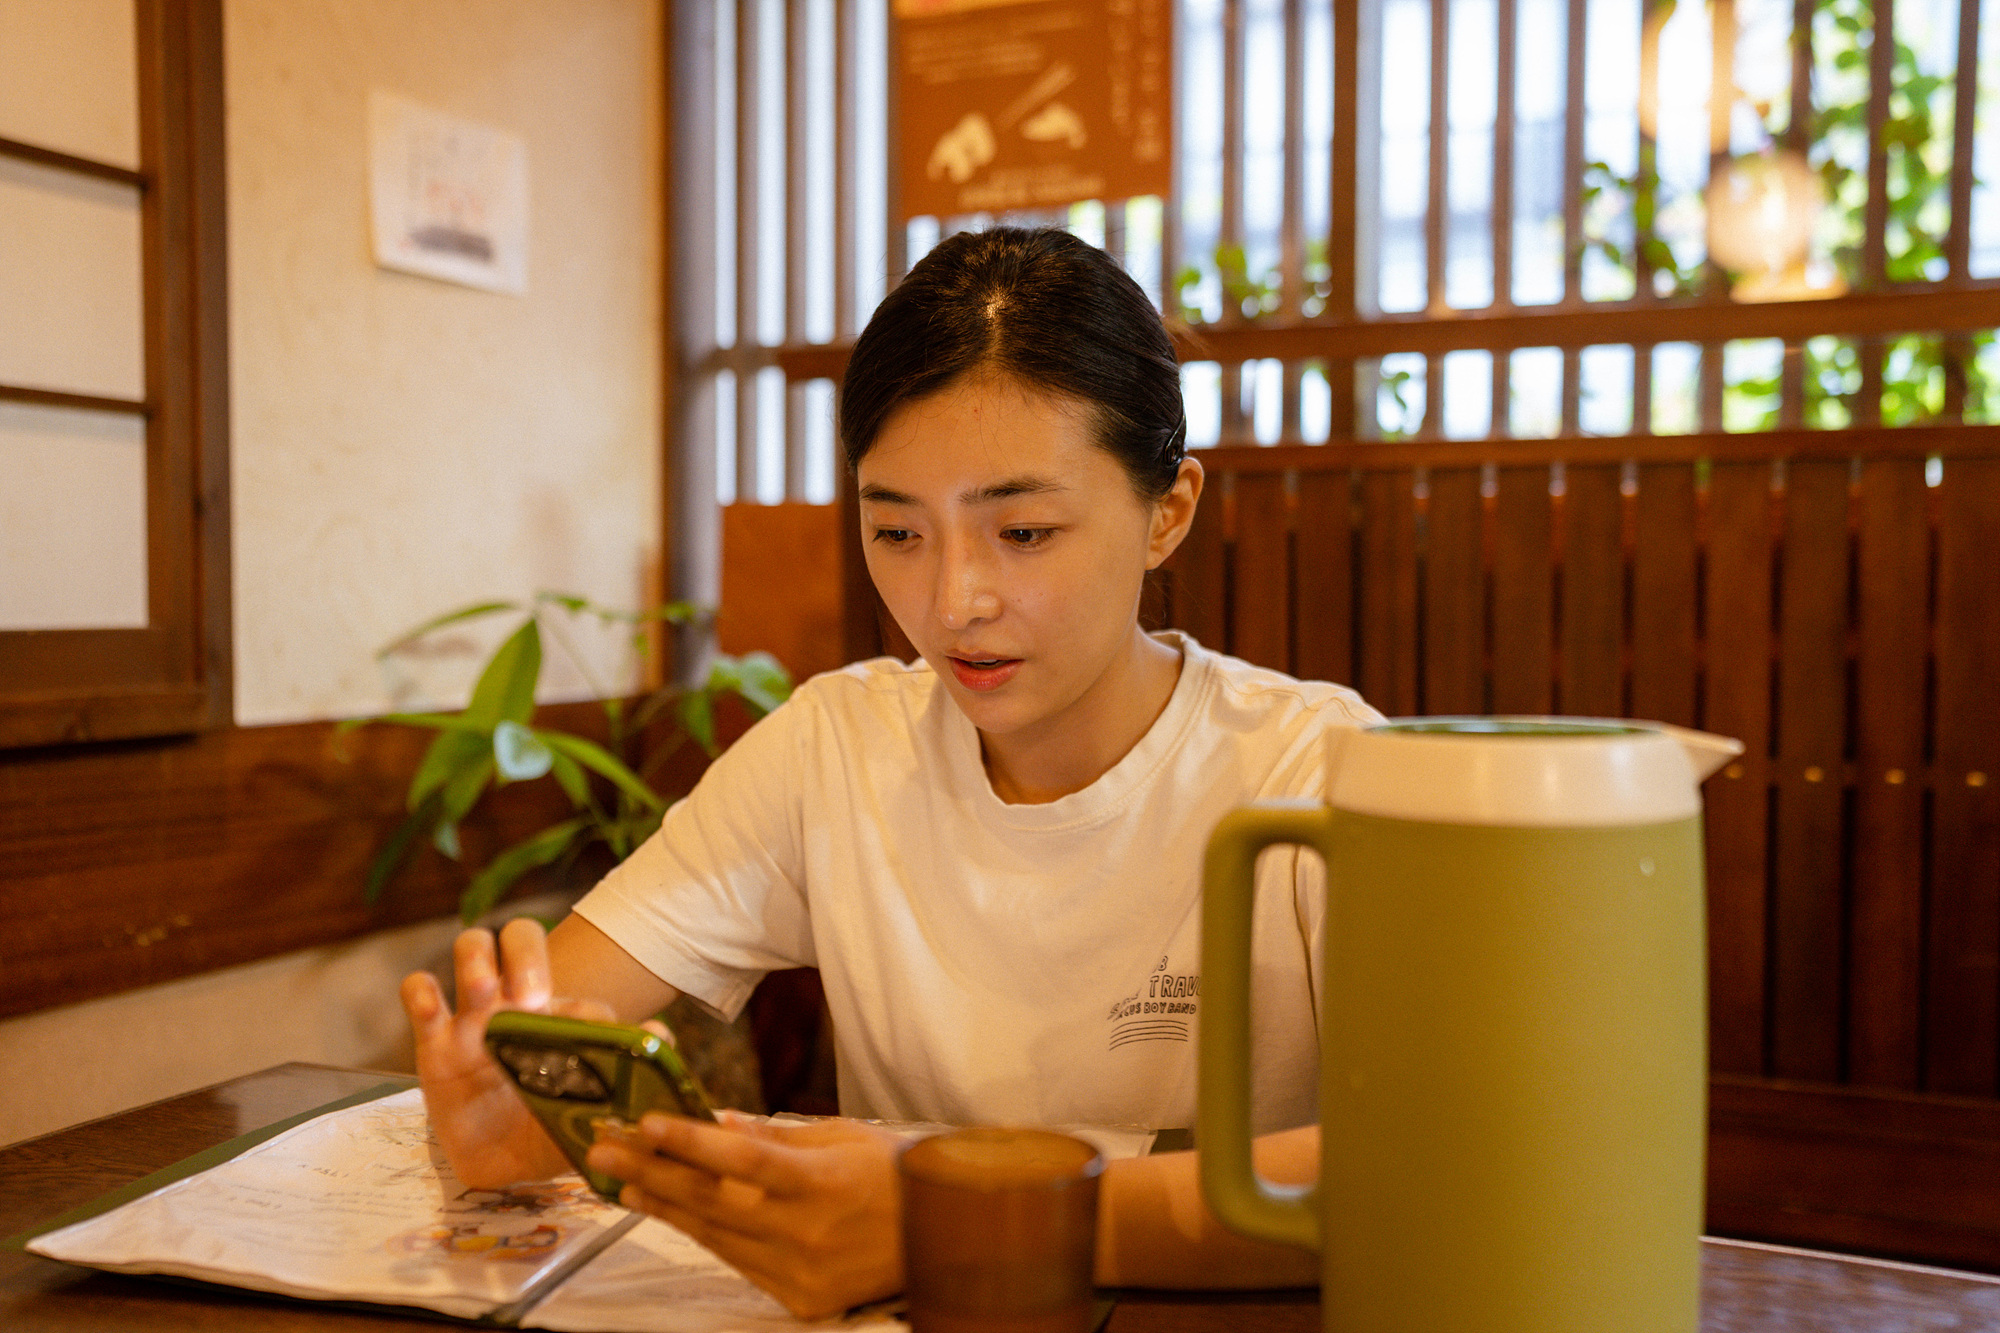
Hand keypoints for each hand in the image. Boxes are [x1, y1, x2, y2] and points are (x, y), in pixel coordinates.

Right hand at [400, 918, 611, 1188]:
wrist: (505, 1165)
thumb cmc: (553, 1122)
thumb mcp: (591, 1101)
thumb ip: (622, 1069)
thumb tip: (659, 1036)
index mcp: (558, 1011)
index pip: (586, 987)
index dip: (577, 993)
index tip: (590, 1030)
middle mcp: (517, 1002)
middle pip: (517, 936)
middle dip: (526, 952)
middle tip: (531, 997)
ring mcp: (472, 1019)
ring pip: (470, 950)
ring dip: (476, 959)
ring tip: (485, 992)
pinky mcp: (433, 1045)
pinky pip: (418, 994)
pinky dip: (420, 991)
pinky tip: (433, 1007)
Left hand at [587, 1114, 904, 1319]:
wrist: (939, 1238)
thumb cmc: (890, 1174)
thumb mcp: (839, 1138)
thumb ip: (774, 1136)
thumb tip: (713, 1122)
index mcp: (823, 1183)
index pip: (742, 1160)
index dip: (689, 1142)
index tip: (645, 1122)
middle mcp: (808, 1233)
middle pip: (714, 1201)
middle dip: (652, 1170)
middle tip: (606, 1149)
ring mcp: (801, 1272)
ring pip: (716, 1236)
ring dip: (665, 1206)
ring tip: (626, 1180)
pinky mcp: (799, 1300)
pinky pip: (739, 1263)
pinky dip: (706, 1235)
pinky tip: (675, 1213)